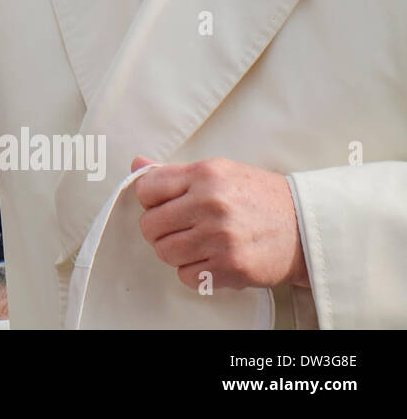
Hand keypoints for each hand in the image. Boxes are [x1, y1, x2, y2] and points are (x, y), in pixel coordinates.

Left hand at [132, 156, 309, 291]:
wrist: (304, 225)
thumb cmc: (259, 196)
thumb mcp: (219, 171)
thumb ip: (174, 172)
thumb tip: (136, 164)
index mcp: (205, 175)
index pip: (146, 188)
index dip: (150, 200)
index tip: (164, 205)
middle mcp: (211, 204)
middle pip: (150, 225)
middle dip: (160, 230)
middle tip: (181, 229)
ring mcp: (221, 237)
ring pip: (165, 253)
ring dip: (176, 252)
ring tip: (197, 244)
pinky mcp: (231, 267)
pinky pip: (187, 276)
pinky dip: (195, 272)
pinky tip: (211, 259)